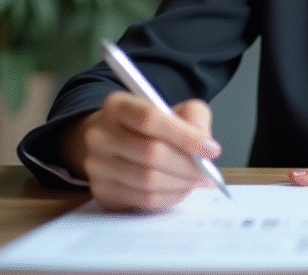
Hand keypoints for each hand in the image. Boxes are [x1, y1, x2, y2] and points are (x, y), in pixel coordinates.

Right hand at [62, 92, 221, 211]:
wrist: (114, 142)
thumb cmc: (149, 126)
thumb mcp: (173, 108)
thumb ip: (193, 116)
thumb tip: (204, 141)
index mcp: (116, 106)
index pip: (150, 119)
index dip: (185, 135)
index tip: (211, 148)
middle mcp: (99, 135)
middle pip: (151, 153)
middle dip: (187, 165)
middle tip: (207, 171)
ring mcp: (96, 166)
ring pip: (148, 180)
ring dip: (181, 183)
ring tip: (196, 180)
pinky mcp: (101, 192)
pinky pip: (143, 200)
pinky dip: (170, 197)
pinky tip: (180, 188)